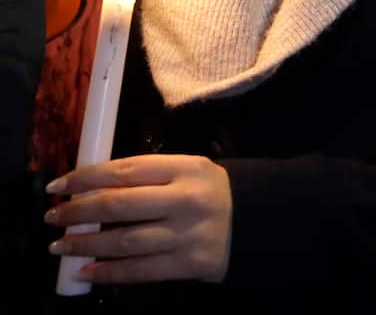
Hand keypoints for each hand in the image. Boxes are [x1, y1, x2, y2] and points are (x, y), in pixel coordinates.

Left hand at [45, 154, 232, 283]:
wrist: (258, 222)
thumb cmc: (212, 193)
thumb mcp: (189, 172)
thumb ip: (149, 177)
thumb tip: (91, 189)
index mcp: (186, 168)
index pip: (125, 170)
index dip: (85, 177)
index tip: (57, 186)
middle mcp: (187, 199)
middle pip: (119, 205)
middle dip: (78, 212)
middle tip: (52, 218)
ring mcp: (189, 233)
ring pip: (124, 241)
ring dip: (85, 246)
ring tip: (60, 247)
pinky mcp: (191, 264)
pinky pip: (140, 271)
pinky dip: (108, 273)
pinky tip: (86, 272)